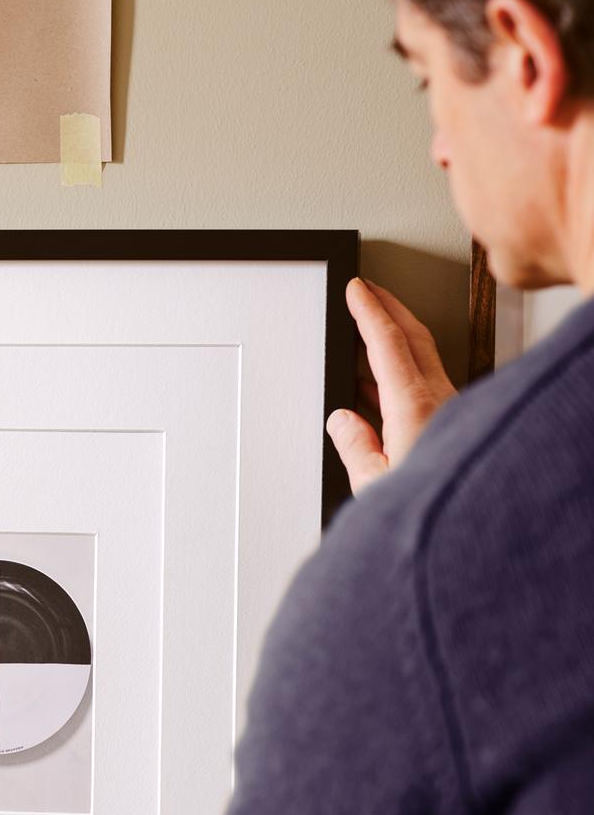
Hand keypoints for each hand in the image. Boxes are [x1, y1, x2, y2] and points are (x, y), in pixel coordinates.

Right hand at [329, 278, 455, 491]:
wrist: (472, 524)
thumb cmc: (427, 510)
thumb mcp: (373, 484)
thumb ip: (355, 447)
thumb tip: (342, 421)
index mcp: (413, 408)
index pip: (388, 344)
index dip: (370, 312)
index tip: (357, 289)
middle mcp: (438, 402)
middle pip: (413, 337)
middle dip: (389, 307)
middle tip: (368, 290)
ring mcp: (449, 410)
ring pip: (421, 359)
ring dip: (395, 339)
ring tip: (368, 332)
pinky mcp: (453, 424)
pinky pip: (423, 385)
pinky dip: (399, 373)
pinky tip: (378, 386)